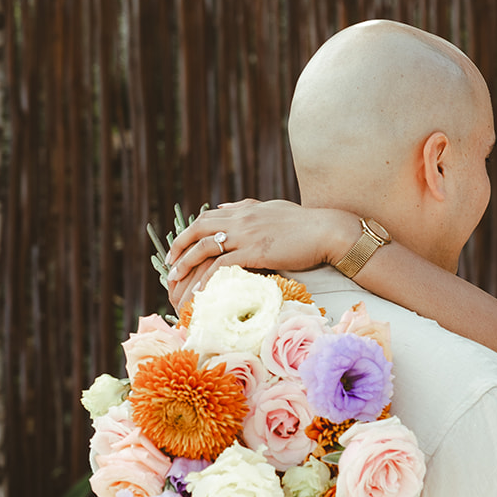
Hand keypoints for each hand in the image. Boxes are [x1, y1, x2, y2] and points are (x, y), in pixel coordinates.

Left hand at [165, 200, 341, 311]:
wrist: (327, 230)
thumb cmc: (305, 224)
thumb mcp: (271, 208)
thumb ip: (245, 207)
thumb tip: (222, 206)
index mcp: (245, 209)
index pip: (207, 217)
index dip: (189, 232)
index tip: (178, 247)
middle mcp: (241, 219)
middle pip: (198, 229)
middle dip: (179, 247)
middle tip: (168, 264)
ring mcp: (247, 235)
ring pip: (206, 248)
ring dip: (186, 264)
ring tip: (175, 280)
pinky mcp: (256, 252)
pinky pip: (223, 265)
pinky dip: (207, 278)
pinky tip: (199, 290)